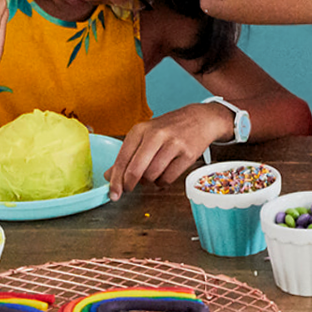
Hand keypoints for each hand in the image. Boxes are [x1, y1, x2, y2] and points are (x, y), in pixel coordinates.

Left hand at [105, 103, 232, 199]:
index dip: (116, 180)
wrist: (201, 119)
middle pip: (136, 170)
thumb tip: (109, 176)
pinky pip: (168, 178)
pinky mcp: (188, 154)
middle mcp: (157, 135)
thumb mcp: (145, 134)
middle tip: (128, 189)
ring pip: (152, 176)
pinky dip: (162, 182)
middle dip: (129, 184)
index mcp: (141, 129)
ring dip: (148, 181)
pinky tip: (163, 174)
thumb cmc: (170, 128)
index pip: (122, 159)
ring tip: (151, 174)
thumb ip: (127, 154)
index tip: (113, 193)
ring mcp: (174, 144)